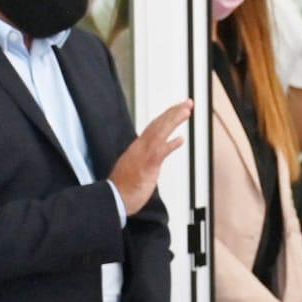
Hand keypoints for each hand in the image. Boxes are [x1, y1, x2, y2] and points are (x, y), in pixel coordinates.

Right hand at [110, 99, 193, 214]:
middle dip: (173, 112)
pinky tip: (181, 139)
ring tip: (186, 110)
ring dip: (173, 120)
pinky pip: (159, 151)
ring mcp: (143, 155)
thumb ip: (147, 161)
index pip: (155, 127)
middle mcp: (139, 147)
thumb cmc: (124, 189)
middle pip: (158, 124)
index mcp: (138, 147)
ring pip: (159, 132)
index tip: (178, 108)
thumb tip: (155, 158)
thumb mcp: (137, 169)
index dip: (167, 116)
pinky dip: (170, 144)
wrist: (113, 199)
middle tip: (188, 103)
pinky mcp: (147, 165)